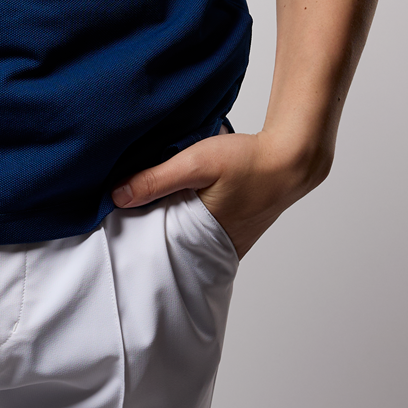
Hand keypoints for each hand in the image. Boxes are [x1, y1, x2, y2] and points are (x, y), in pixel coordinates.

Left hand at [110, 128, 330, 257]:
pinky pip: (203, 228)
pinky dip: (191, 216)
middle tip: (133, 211)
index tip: (118, 222)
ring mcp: (229, 242)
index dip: (138, 235)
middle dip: (152, 229)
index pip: (158, 248)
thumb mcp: (196, 163)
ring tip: (155, 204)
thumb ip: (157, 179)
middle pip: (172, 244)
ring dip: (173, 221)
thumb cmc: (248, 161)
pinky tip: (183, 199)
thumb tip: (116, 196)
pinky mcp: (235, 229)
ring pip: (188, 236)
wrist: (291, 158)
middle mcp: (217, 249)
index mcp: (203, 241)